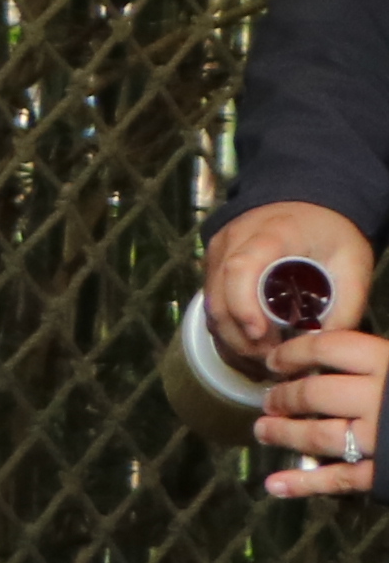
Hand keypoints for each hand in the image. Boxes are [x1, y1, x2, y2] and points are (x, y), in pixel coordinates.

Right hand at [212, 204, 375, 377]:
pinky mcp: (214, 265)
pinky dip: (227, 330)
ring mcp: (219, 252)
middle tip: (270, 360)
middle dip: (239, 336)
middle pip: (218, 296)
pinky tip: (249, 348)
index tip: (261, 336)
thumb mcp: (353, 265)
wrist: (310, 202)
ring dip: (231, 339)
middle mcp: (235, 240)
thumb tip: (323, 348)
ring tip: (262, 360)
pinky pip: (211, 304)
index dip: (243, 306)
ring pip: (210, 305)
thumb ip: (344, 307)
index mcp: (272, 234)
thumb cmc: (332, 232)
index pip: (241, 268)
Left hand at [260, 320, 388, 503]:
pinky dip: (303, 484)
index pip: (331, 347)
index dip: (295, 351)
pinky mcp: (385, 474)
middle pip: (315, 392)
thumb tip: (339, 349)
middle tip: (267, 400)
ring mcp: (381, 439)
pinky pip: (337, 480)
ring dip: (284, 434)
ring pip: (318, 435)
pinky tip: (274, 486)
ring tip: (263, 431)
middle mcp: (380, 399)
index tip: (275, 360)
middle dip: (284, 397)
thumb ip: (383, 360)